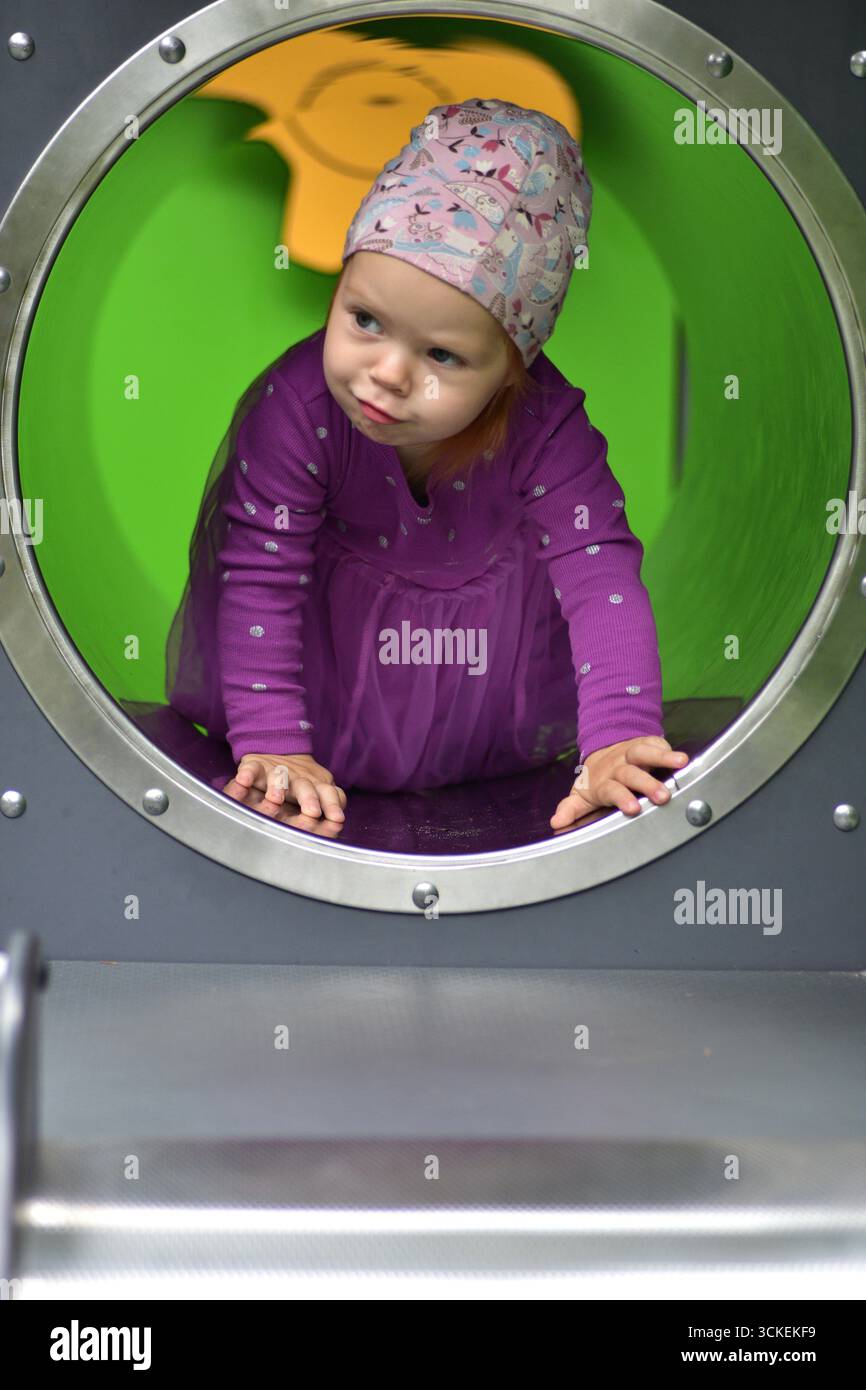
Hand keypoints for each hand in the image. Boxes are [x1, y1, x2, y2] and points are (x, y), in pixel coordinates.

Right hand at [226, 752, 347, 821]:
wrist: (278, 746)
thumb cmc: (300, 780)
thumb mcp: (319, 789)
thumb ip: (330, 801)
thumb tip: (339, 819)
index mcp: (317, 785)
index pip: (328, 793)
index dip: (333, 805)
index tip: (337, 818)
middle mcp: (298, 778)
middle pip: (305, 787)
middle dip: (309, 798)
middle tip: (312, 811)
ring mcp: (277, 771)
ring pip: (279, 777)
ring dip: (278, 786)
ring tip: (275, 799)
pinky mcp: (256, 766)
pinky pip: (251, 769)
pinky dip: (247, 774)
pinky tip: (243, 781)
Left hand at [550, 736, 688, 829]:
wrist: (604, 748)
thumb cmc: (598, 779)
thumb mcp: (582, 794)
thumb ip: (570, 808)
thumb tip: (556, 822)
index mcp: (604, 781)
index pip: (612, 790)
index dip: (622, 797)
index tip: (632, 808)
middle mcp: (619, 765)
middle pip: (632, 773)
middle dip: (647, 783)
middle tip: (663, 796)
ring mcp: (633, 753)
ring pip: (646, 752)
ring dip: (663, 757)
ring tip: (681, 762)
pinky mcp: (647, 742)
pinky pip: (657, 742)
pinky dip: (668, 748)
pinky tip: (681, 757)